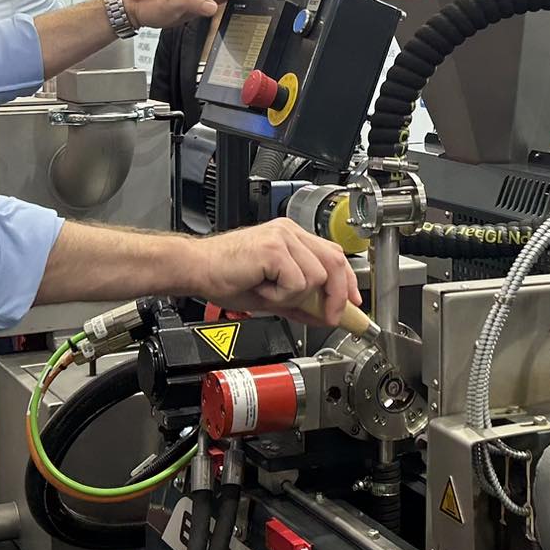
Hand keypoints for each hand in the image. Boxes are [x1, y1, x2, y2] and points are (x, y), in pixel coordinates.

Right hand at [189, 219, 360, 326]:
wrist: (196, 269)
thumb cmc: (225, 277)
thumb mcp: (271, 294)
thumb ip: (299, 302)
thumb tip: (324, 316)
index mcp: (290, 236)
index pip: (333, 254)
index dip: (347, 282)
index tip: (353, 303)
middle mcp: (289, 232)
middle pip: (334, 261)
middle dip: (337, 295)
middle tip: (329, 317)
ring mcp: (282, 238)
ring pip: (315, 277)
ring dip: (295, 297)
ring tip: (269, 295)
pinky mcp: (274, 249)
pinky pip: (296, 283)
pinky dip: (281, 296)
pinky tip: (262, 290)